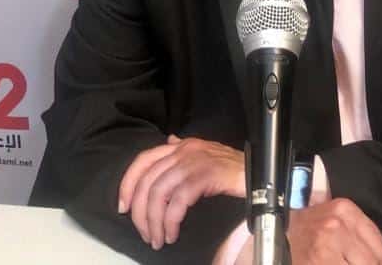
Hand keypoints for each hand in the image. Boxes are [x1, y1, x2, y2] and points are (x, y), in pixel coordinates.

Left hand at [118, 135, 244, 249]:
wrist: (258, 173)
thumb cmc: (231, 169)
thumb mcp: (204, 155)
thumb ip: (183, 152)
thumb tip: (167, 142)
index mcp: (180, 146)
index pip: (144, 160)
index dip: (128, 183)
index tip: (123, 207)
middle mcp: (184, 150)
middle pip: (148, 180)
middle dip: (141, 212)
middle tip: (146, 234)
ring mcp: (195, 161)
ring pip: (160, 192)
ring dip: (154, 221)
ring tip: (158, 239)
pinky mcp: (206, 175)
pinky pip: (178, 201)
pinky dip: (171, 221)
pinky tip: (173, 233)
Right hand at [280, 199, 381, 264]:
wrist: (278, 235)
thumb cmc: (310, 231)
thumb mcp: (340, 224)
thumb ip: (370, 239)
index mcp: (343, 209)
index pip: (378, 243)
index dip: (377, 259)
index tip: (366, 260)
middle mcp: (335, 225)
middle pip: (371, 261)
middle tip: (347, 260)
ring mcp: (325, 248)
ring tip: (340, 260)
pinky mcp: (319, 263)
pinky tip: (333, 263)